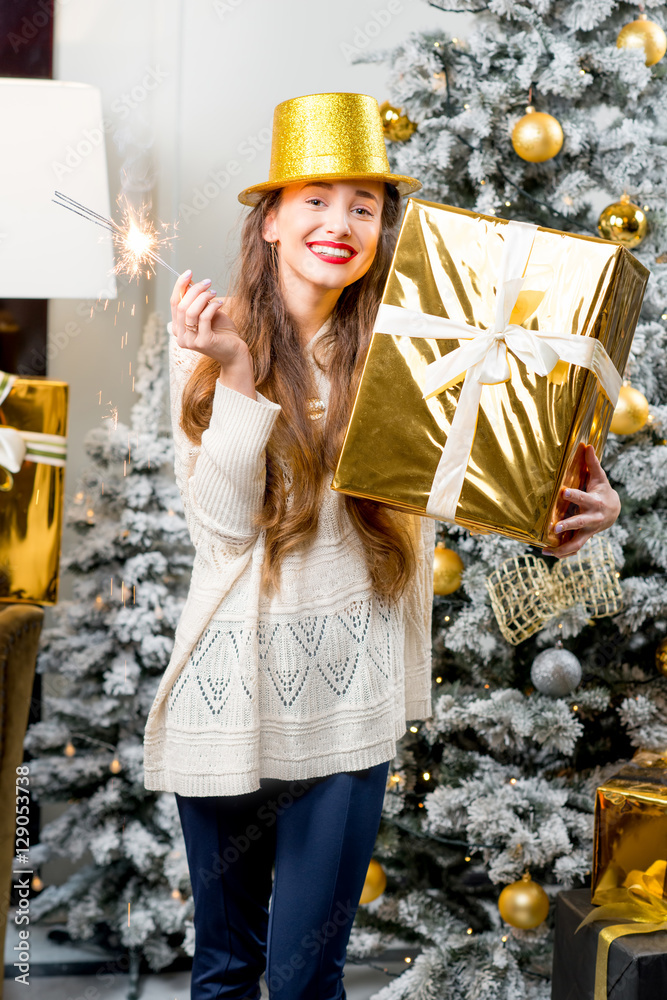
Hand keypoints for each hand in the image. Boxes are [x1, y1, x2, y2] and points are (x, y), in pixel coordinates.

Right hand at [170, 269, 247, 367]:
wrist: (235, 352)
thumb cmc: (222, 332)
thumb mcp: (207, 313)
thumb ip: (197, 302)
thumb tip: (191, 282)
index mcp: (178, 329)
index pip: (174, 303)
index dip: (180, 286)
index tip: (189, 272)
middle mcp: (181, 337)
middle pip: (181, 305)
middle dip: (194, 289)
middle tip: (207, 282)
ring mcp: (191, 341)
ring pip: (191, 311)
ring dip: (203, 297)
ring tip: (214, 293)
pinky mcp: (204, 342)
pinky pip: (204, 317)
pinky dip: (212, 306)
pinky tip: (220, 303)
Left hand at [542, 444, 620, 558]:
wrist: (614, 511)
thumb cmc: (602, 491)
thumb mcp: (599, 478)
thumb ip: (592, 463)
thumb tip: (587, 445)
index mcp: (595, 502)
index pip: (584, 498)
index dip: (574, 495)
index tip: (563, 492)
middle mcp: (592, 519)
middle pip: (580, 523)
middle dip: (569, 525)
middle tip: (555, 527)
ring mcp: (588, 531)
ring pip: (577, 542)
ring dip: (562, 548)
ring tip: (546, 550)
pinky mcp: (584, 538)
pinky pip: (573, 548)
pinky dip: (562, 553)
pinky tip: (547, 553)